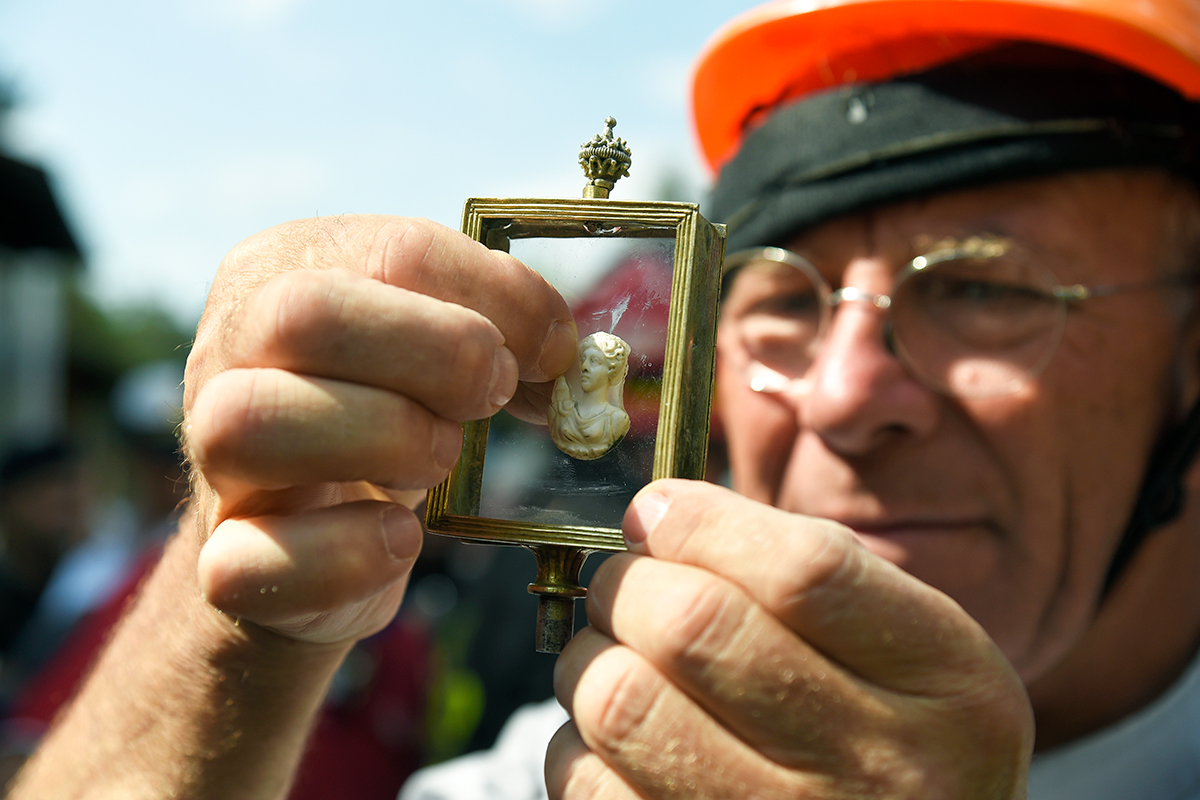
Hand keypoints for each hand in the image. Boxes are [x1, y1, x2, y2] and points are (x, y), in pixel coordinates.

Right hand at [182, 215, 575, 644]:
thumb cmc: (382, 419)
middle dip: (436, 354)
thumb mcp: (430, 353)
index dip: (498, 298)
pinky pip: (256, 558)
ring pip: (254, 421)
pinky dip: (351, 551)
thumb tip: (568, 357)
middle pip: (305, 314)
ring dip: (388, 439)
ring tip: (440, 457)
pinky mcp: (223, 559)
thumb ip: (491, 331)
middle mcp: (228, 347)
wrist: (307, 536)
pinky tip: (398, 537)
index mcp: (287, 269)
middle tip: (491, 395)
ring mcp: (210, 454)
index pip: (397, 248)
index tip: (554, 351)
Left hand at [547, 480, 1032, 798]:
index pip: (801, 571)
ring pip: (623, 704)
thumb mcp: (913, 644)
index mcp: (944, 679)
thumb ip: (810, 567)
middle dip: (629, 582)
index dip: (701, 522)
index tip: (655, 510)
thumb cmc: (892, 734)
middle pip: (696, 627)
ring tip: (616, 656)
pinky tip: (623, 737)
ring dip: (592, 659)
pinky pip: (590, 783)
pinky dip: (579, 742)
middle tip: (626, 585)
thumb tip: (658, 513)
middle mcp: (879, 766)